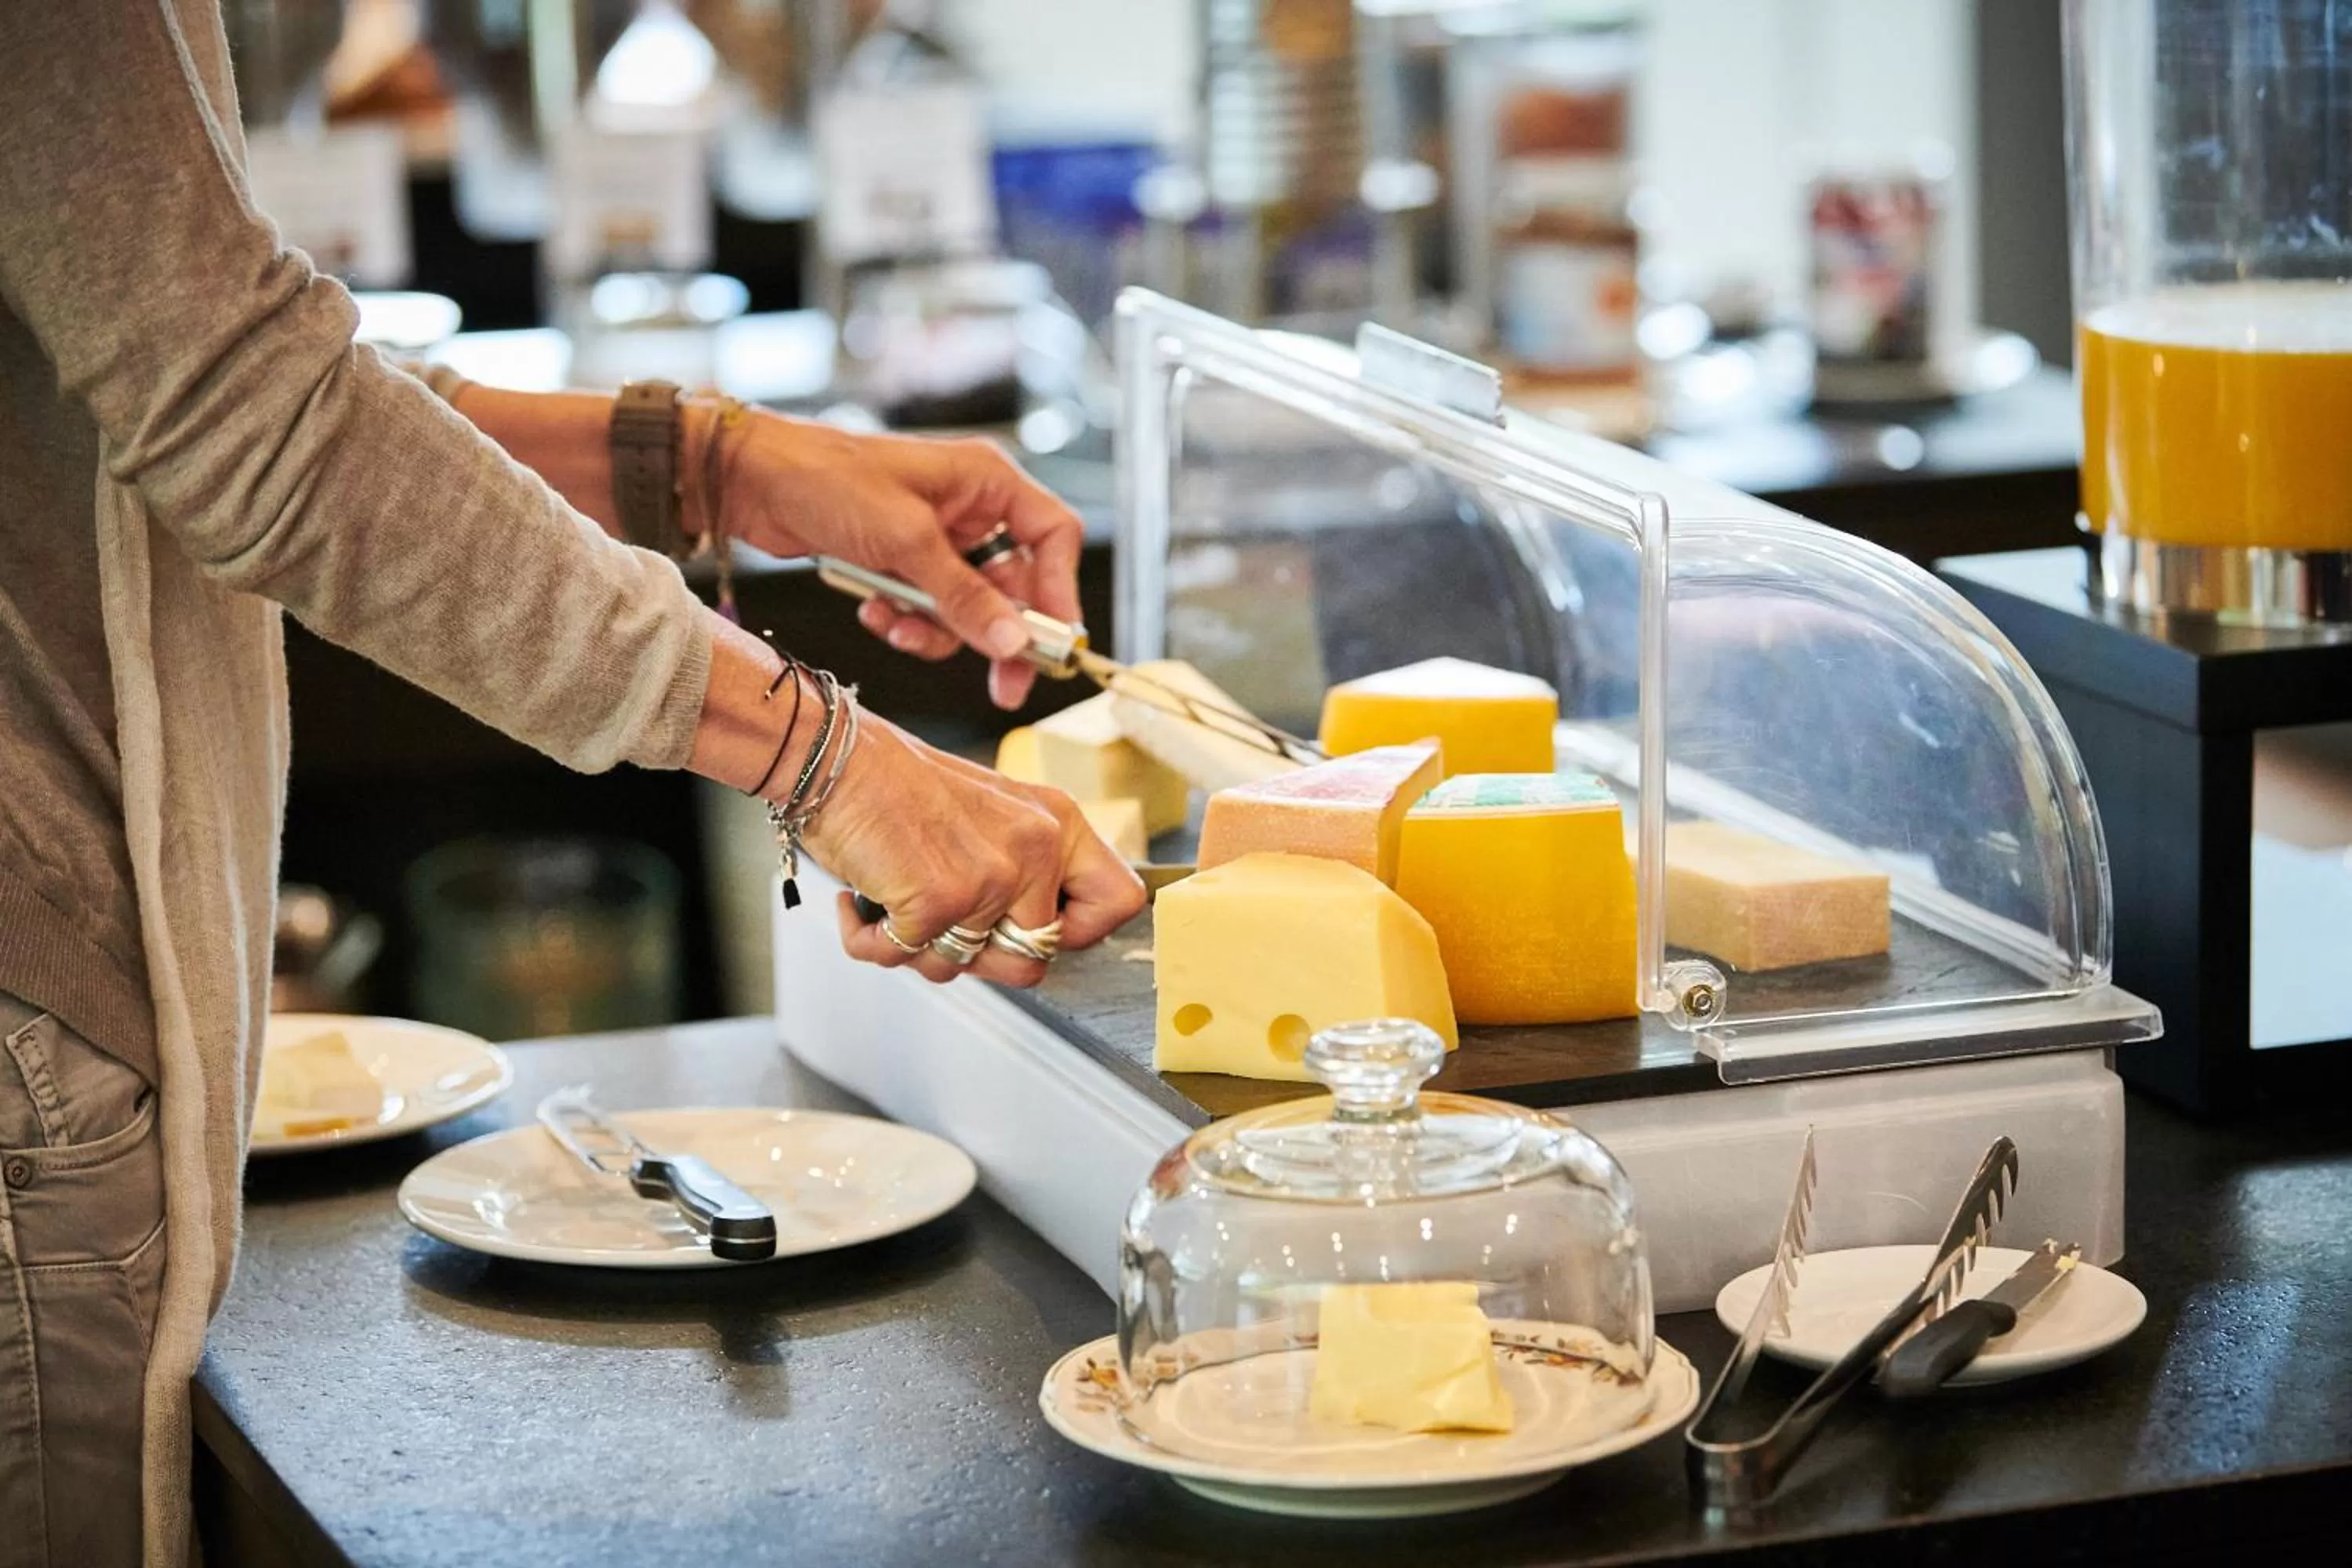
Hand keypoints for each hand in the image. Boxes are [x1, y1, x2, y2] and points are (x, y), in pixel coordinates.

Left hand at [719, 413, 1083, 709]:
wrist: (752, 481)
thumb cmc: (829, 478)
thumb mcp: (905, 541)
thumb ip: (964, 596)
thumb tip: (1014, 642)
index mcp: (986, 481)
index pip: (1054, 536)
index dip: (1060, 590)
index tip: (1054, 641)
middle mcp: (970, 509)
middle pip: (1015, 586)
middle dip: (999, 633)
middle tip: (1005, 685)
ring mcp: (937, 540)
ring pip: (970, 608)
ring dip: (938, 630)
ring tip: (898, 627)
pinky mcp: (904, 564)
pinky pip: (929, 611)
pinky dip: (905, 621)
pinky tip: (874, 610)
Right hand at [803, 713, 1145, 985]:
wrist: (836, 758)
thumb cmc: (900, 790)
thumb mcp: (993, 818)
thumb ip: (1026, 872)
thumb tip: (1034, 942)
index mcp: (1057, 824)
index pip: (1120, 901)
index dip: (1080, 932)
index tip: (1035, 929)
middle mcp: (1036, 847)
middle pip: (1036, 959)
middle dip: (979, 957)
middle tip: (938, 921)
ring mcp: (992, 875)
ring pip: (967, 968)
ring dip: (920, 950)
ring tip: (896, 901)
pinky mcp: (941, 899)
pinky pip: (908, 961)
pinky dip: (870, 942)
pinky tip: (860, 902)